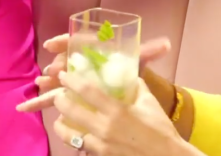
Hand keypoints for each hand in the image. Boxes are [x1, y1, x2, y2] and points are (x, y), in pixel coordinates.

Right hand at [16, 33, 170, 112]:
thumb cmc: (127, 65)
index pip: (75, 42)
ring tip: (41, 84)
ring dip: (48, 82)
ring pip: (56, 80)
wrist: (123, 76)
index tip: (53, 44)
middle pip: (64, 62)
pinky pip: (52, 98)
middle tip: (54, 70)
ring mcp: (71, 78)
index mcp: (93, 49)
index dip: (64, 41)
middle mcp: (79, 61)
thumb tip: (166, 43)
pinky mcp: (68, 93)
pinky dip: (38, 102)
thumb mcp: (137, 59)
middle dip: (58, 65)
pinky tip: (23, 106)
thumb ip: (148, 51)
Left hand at [50, 72, 198, 155]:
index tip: (63, 75)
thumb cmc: (160, 130)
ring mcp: (100, 146)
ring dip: (61, 125)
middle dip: (60, 101)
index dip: (72, 81)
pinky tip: (75, 136)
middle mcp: (104, 128)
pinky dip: (75, 141)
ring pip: (69, 136)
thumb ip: (135, 86)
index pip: (87, 91)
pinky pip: (81, 148)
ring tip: (60, 119)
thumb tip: (126, 73)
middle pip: (71, 111)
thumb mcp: (149, 102)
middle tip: (59, 95)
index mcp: (116, 111)